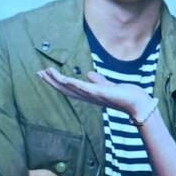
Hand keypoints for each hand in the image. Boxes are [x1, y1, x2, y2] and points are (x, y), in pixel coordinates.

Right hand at [37, 66, 153, 123]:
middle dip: (52, 81)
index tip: (46, 73)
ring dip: (58, 80)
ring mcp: (92, 96)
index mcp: (89, 94)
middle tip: (39, 72)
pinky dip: (71, 83)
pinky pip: (82, 88)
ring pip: (70, 88)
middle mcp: (88, 97)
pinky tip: (63, 77)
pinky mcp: (99, 93)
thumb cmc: (125, 96)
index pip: (69, 87)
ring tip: (46, 72)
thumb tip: (89, 74)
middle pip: (65, 89)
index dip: (57, 81)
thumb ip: (98, 81)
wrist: (137, 103)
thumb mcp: (108, 86)